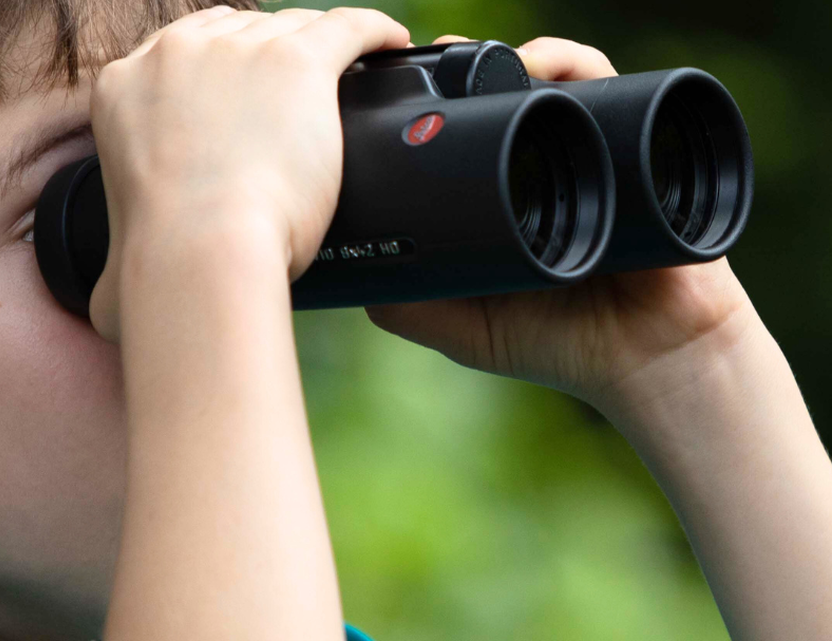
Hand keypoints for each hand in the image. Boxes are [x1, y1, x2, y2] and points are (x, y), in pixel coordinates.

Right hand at [87, 5, 410, 341]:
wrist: (201, 253)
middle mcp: (177, 52)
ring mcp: (240, 50)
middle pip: (238, 32)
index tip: (243, 97)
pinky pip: (347, 28)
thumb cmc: (165, 267)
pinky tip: (391, 45)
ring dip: (318, 47)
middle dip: (266, 58)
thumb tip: (99, 315)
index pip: (181, 50)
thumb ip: (111, 266)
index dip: (219, 68)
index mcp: (125, 84)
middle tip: (297, 102)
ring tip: (348, 74)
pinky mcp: (298, 61)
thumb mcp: (115, 256)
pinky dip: (374, 33)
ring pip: (292, 28)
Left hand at [366, 37, 755, 417]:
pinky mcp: (636, 146)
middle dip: (467, 69)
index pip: (464, 136)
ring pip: (549, 81)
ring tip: (476, 55)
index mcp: (501, 198)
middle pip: (503, 96)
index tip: (394, 92)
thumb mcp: (466, 330)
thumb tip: (359, 277)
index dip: (432, 109)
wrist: (650, 359)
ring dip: (512, 57)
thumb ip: (412, 309)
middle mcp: (543, 168)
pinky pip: (608, 85)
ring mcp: (590, 153)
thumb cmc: (561, 344)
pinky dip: (572, 64)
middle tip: (435, 58)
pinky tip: (537, 65)